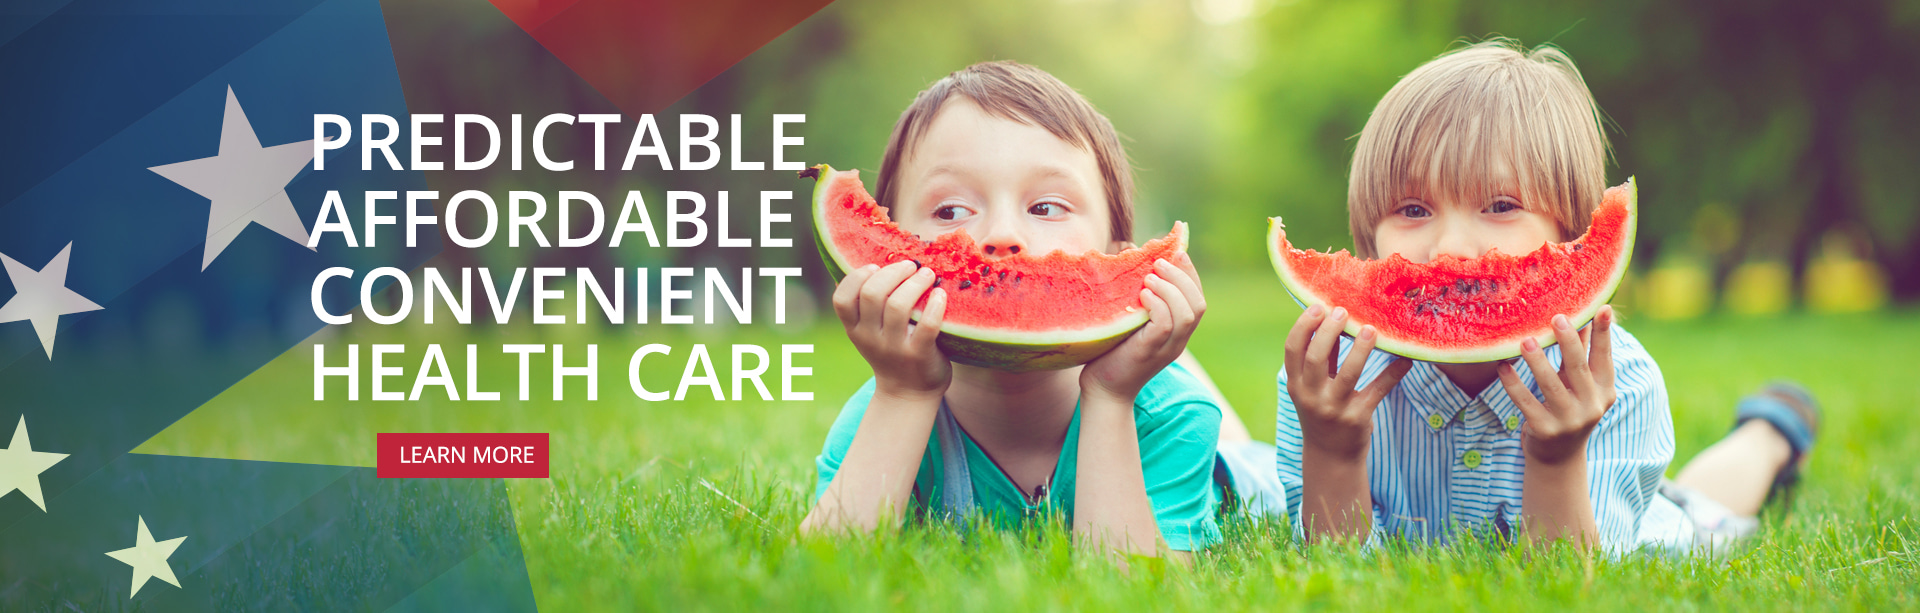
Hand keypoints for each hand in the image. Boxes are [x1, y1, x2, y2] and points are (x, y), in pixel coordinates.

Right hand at [832, 260, 950, 400]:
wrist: (908, 393)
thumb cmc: (890, 352)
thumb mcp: (869, 333)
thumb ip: (866, 307)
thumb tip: (869, 264)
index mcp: (854, 329)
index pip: (841, 299)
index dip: (856, 277)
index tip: (875, 266)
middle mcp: (870, 338)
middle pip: (872, 294)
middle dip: (893, 272)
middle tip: (910, 265)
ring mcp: (894, 348)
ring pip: (899, 306)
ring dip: (915, 283)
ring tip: (927, 274)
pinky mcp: (919, 355)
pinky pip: (927, 325)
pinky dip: (935, 305)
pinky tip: (941, 294)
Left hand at [1080, 253, 1205, 402]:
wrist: (1103, 390)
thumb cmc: (1111, 351)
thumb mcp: (1129, 318)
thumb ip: (1136, 293)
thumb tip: (1131, 252)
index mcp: (1177, 332)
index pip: (1197, 299)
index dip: (1191, 274)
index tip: (1177, 252)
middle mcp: (1178, 341)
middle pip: (1198, 305)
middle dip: (1183, 277)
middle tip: (1159, 262)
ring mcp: (1166, 348)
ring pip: (1187, 314)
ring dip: (1170, 288)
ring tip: (1149, 276)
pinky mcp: (1150, 352)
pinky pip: (1166, 325)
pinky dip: (1158, 305)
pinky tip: (1142, 295)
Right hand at [1285, 305, 1411, 460]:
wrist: (1330, 455)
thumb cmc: (1322, 410)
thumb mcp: (1313, 387)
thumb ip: (1322, 359)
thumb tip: (1334, 320)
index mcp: (1296, 384)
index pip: (1293, 349)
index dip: (1304, 325)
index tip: (1319, 306)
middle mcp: (1311, 396)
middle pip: (1315, 357)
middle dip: (1329, 330)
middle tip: (1344, 312)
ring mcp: (1333, 408)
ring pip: (1348, 373)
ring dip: (1360, 348)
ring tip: (1371, 329)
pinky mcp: (1357, 418)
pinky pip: (1377, 390)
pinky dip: (1392, 373)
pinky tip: (1406, 359)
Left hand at [1498, 305, 1617, 465]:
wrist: (1558, 457)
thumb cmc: (1569, 408)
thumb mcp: (1580, 385)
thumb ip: (1580, 355)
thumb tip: (1582, 317)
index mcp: (1604, 391)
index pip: (1604, 357)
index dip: (1603, 333)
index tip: (1601, 308)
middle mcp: (1591, 406)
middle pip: (1578, 367)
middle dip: (1568, 341)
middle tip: (1556, 318)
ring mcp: (1569, 420)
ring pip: (1550, 385)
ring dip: (1537, 361)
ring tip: (1525, 341)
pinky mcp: (1545, 430)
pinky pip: (1526, 402)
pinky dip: (1513, 384)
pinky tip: (1502, 367)